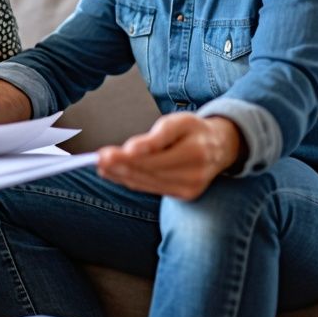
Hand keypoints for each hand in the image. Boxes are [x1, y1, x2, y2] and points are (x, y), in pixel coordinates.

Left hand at [96, 114, 240, 199]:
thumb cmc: (193, 130)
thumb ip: (156, 136)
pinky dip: (131, 181)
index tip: (105, 154)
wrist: (220, 147)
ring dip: (121, 175)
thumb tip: (131, 149)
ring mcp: (190, 187)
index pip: (155, 156)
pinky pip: (152, 188)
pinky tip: (116, 174)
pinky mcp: (185, 195)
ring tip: (101, 166)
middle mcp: (194, 173)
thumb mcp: (178, 122)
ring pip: (148, 182)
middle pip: (149, 171)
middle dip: (120, 166)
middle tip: (97, 159)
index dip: (128, 157)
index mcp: (194, 151)